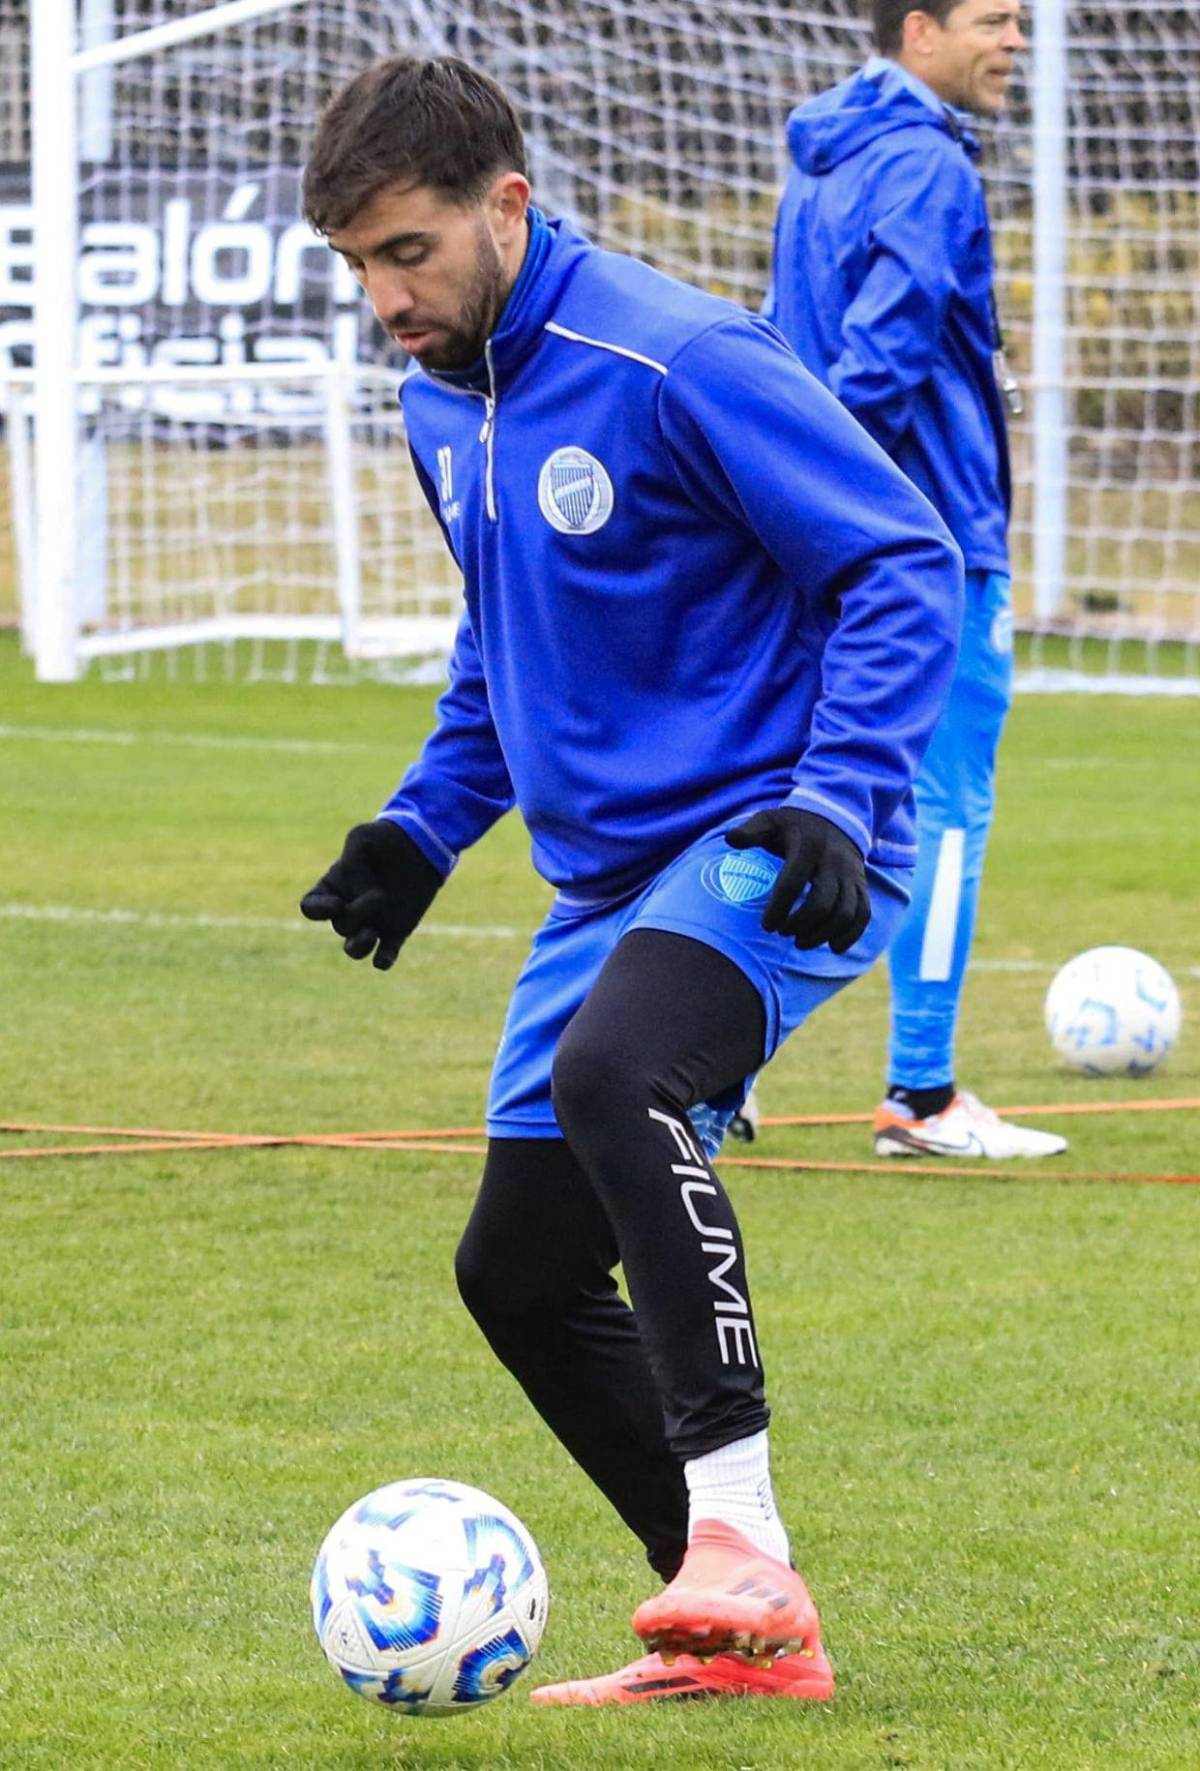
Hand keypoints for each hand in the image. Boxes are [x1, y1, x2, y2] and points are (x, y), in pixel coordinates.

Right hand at [299, 820, 442, 970]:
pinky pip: (383, 956)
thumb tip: (359, 895)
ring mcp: (372, 922)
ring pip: (354, 949)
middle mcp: (348, 909)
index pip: (311, 907)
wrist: (421, 844)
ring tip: (372, 933)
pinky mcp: (396, 931)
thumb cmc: (386, 838)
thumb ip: (352, 864)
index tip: (336, 903)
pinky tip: (384, 959)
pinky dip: (382, 961)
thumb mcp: (362, 838)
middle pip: (340, 925)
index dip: (319, 911)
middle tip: (379, 895)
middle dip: (358, 914)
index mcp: (333, 887)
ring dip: (359, 947)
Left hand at [725, 807, 869, 954]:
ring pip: (845, 912)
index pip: (792, 883)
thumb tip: (730, 839)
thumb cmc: (793, 826)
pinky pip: (863, 914)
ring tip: (801, 943)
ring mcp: (851, 874)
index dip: (779, 908)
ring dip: (823, 934)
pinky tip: (834, 947)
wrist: (834, 819)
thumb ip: (750, 831)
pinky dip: (851, 934)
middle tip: (782, 933)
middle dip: (801, 924)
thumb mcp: (770, 821)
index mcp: (808, 846)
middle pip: (822, 903)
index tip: (766, 925)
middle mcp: (834, 861)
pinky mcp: (862, 886)